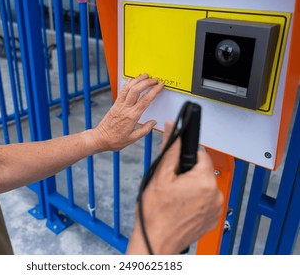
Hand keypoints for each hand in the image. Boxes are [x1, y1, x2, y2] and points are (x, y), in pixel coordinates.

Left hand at [92, 73, 163, 151]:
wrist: (100, 138)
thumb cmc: (115, 140)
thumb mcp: (132, 138)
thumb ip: (145, 130)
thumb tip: (153, 122)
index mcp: (132, 116)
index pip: (145, 100)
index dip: (154, 90)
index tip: (160, 85)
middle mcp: (125, 108)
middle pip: (137, 89)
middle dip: (147, 82)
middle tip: (155, 79)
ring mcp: (119, 105)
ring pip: (128, 87)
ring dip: (137, 79)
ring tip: (145, 75)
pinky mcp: (115, 104)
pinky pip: (122, 90)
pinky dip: (128, 83)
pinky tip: (133, 80)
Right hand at [127, 121, 222, 253]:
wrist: (155, 241)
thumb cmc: (155, 213)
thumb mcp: (160, 176)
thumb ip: (170, 149)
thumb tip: (173, 128)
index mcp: (204, 181)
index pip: (201, 154)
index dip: (185, 158)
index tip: (176, 167)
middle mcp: (215, 194)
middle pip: (203, 171)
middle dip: (188, 174)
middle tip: (171, 185)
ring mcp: (215, 209)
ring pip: (204, 186)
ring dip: (192, 188)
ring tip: (175, 198)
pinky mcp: (212, 220)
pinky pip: (206, 202)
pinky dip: (196, 202)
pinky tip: (181, 207)